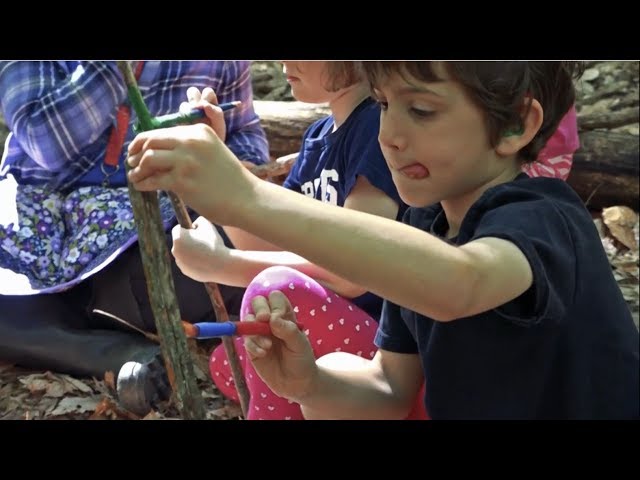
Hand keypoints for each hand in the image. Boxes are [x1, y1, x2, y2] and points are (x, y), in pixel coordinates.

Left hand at [127, 123, 256, 225]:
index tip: (137, 149)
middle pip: (150, 140)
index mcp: (199, 131)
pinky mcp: (182, 181)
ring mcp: (186, 161)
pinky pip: (152, 179)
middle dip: (136, 151)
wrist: (246, 199)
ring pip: (148, 158)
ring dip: (137, 168)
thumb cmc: (230, 180)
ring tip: (135, 176)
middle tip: (131, 161)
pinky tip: (141, 186)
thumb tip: (160, 151)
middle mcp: (191, 141)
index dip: (145, 140)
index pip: (162, 131)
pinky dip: (142, 183)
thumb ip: (191, 147)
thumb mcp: (213, 151)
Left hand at [171, 216, 228, 282]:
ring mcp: (180, 263)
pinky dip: (195, 262)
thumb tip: (194, 225)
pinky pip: (189, 263)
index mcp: (178, 238)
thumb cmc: (214, 243)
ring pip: (184, 253)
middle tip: (203, 242)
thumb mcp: (208, 225)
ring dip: (192, 251)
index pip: (178, 228)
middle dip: (189, 240)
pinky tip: (206, 261)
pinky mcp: (186, 271)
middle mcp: (175, 251)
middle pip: (180, 242)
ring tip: (206, 252)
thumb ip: (198, 221)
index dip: (188, 228)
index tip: (197, 231)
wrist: (221, 265)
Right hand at [179, 87, 226, 142]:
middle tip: (196, 110)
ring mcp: (187, 113)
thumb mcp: (219, 126)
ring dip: (188, 112)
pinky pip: (177, 116)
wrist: (206, 153)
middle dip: (194, 97)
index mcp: (210, 104)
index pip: (207, 92)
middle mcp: (197, 105)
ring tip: (193, 124)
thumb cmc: (215, 138)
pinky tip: (186, 128)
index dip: (206, 96)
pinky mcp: (178, 120)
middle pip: (192, 91)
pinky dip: (180, 120)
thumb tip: (204, 105)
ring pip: (184, 105)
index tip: (206, 107)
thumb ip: (216, 113)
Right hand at [244, 291, 317, 401]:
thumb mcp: (300, 344)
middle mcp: (270, 321)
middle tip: (263, 319)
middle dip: (259, 308)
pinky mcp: (252, 347)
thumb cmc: (301, 359)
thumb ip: (288, 330)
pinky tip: (263, 354)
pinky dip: (252, 345)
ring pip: (248, 319)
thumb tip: (272, 317)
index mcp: (285, 315)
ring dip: (256, 331)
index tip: (278, 317)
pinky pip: (246, 339)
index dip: (275, 305)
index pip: (275, 298)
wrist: (296, 384)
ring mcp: (260, 333)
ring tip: (268, 346)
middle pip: (258, 302)